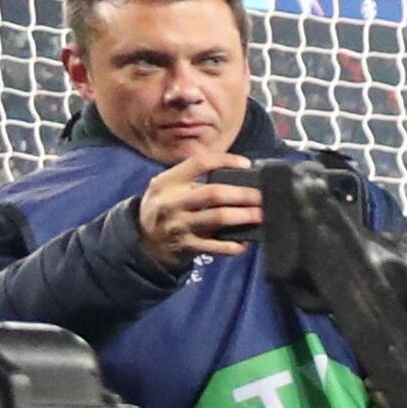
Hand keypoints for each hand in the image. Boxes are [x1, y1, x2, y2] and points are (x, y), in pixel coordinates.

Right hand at [135, 153, 261, 269]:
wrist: (144, 238)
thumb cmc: (165, 206)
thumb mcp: (167, 185)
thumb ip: (191, 177)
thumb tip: (233, 169)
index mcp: (167, 181)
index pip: (198, 163)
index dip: (225, 160)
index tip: (246, 164)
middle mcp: (172, 202)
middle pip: (213, 193)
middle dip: (242, 194)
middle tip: (262, 196)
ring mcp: (179, 225)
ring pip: (218, 218)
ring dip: (244, 216)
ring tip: (261, 214)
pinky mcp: (187, 245)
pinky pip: (216, 246)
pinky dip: (234, 245)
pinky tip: (246, 242)